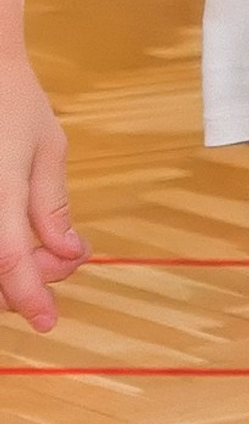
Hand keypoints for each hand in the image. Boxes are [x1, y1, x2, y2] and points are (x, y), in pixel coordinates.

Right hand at [0, 56, 85, 330]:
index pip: (8, 262)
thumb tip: (67, 255)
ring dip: (8, 267)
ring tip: (44, 247)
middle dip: (24, 281)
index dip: (30, 298)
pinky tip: (19, 236)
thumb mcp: (45, 148)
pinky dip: (0, 247)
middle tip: (62, 262)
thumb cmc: (11, 101)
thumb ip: (50, 206)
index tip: (50, 322)